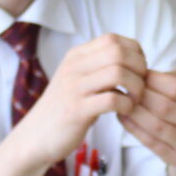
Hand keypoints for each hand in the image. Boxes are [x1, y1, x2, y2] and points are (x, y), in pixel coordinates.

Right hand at [4, 35, 147, 173]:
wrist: (35, 137)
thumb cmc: (65, 109)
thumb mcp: (78, 79)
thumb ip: (99, 66)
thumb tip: (133, 58)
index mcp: (76, 56)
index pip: (113, 39)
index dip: (134, 52)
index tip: (138, 70)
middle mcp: (73, 67)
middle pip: (118, 52)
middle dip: (139, 68)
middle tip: (140, 86)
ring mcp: (73, 88)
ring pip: (118, 73)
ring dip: (136, 87)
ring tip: (134, 99)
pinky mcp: (76, 111)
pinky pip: (112, 100)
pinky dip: (127, 105)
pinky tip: (124, 112)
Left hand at [122, 66, 175, 175]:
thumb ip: (175, 75)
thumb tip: (145, 74)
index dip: (153, 80)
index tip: (138, 75)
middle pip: (165, 107)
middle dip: (141, 96)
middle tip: (126, 89)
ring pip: (156, 126)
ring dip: (134, 113)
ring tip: (122, 102)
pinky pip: (151, 142)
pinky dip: (133, 128)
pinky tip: (124, 117)